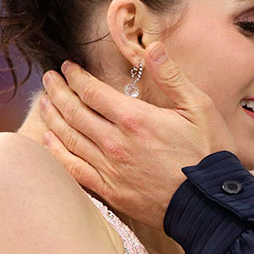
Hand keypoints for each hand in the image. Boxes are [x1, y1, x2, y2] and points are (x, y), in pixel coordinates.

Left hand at [39, 43, 237, 225]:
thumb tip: (153, 48)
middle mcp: (115, 143)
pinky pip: (74, 168)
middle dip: (58, 91)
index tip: (68, 67)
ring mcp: (110, 169)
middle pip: (74, 112)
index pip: (92, 91)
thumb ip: (172, 77)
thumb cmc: (209, 154)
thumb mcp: (200, 108)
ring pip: (69, 138)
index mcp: (135, 119)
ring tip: (44, 101)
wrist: (210, 204)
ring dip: (53, 116)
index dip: (76, 77)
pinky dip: (57, 152)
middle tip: (49, 78)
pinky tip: (49, 140)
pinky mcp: (110, 191)